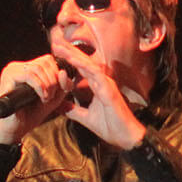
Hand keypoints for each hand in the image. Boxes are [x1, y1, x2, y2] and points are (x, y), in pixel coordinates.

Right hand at [0, 54, 74, 143]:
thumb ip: (63, 85)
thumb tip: (63, 73)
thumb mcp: (54, 97)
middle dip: (54, 80)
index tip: (60, 89)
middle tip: (51, 96)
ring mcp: (12, 70)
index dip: (58, 73)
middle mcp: (19, 66)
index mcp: (28, 67)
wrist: (16, 128)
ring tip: (46, 98)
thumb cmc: (33, 113)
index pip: (48, 60)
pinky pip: (29, 75)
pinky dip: (39, 86)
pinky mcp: (8, 77)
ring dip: (47, 84)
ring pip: (37, 67)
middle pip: (45, 61)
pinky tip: (41, 96)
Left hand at [49, 31, 144, 149]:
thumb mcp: (85, 118)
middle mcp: (102, 82)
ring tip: (60, 47)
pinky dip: (83, 65)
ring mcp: (106, 84)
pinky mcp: (108, 89)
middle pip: (84, 63)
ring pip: (88, 64)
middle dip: (69, 53)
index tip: (56, 55)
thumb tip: (58, 106)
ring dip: (74, 55)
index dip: (69, 61)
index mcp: (97, 87)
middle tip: (55, 43)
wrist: (126, 138)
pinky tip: (72, 59)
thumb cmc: (111, 127)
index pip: (81, 70)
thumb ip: (73, 110)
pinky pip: (94, 73)